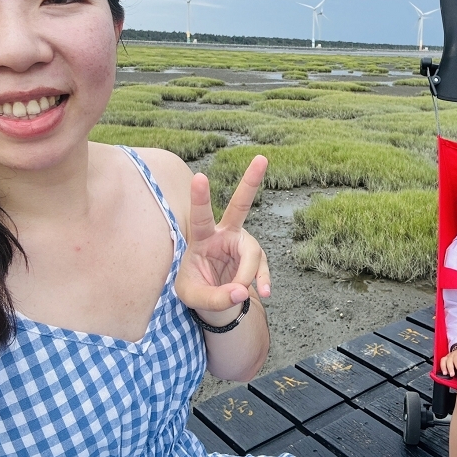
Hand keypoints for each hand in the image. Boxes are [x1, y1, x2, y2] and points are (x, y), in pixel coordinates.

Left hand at [175, 155, 270, 322]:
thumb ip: (216, 297)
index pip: (200, 216)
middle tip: (262, 158)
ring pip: (253, 252)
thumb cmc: (197, 290)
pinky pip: (262, 268)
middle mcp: (224, 234)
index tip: (200, 176)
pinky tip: (263, 292)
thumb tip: (241, 291)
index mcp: (201, 238)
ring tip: (239, 294)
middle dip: (251, 182)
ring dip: (247, 274)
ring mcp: (243, 244)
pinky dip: (262, 281)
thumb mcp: (194, 298)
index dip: (201, 198)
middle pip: (240, 205)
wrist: (213, 299)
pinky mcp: (255, 258)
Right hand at [440, 347, 456, 377]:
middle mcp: (452, 354)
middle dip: (450, 368)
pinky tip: (444, 373)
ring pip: (443, 361)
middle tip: (452, 375)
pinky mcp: (445, 359)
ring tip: (445, 374)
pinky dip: (442, 368)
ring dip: (444, 368)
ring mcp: (447, 356)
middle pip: (449, 360)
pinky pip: (441, 362)